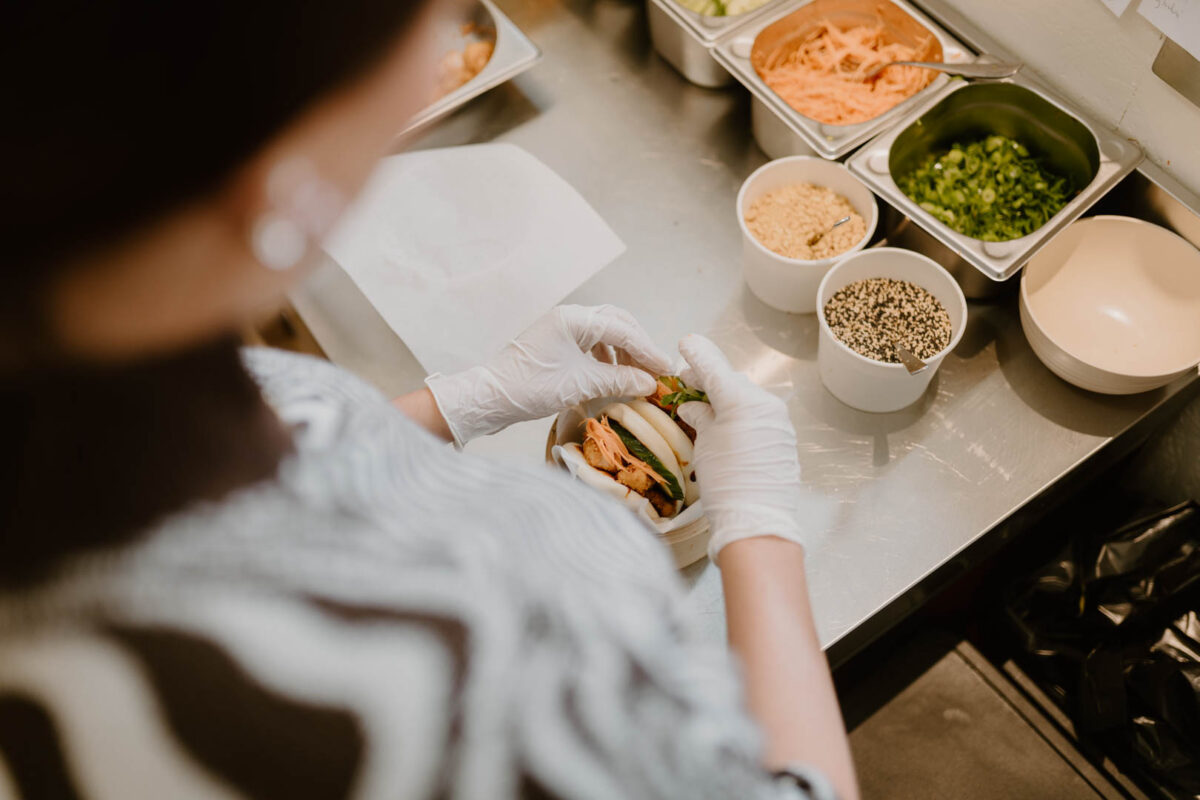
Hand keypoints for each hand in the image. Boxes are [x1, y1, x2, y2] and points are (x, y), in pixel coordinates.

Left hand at [426, 305, 672, 445]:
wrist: (490, 399)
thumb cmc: (531, 388)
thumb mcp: (581, 385)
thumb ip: (619, 380)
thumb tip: (650, 383)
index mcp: (574, 318)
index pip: (623, 329)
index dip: (648, 350)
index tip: (666, 369)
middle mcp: (568, 317)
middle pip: (616, 323)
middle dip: (638, 346)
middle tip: (655, 370)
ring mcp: (560, 329)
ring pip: (603, 333)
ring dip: (623, 352)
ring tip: (636, 375)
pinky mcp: (554, 344)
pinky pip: (589, 344)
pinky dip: (606, 357)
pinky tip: (611, 374)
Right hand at [675, 335, 806, 564]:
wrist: (756, 520)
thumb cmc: (725, 481)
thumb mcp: (705, 443)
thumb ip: (701, 415)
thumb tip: (694, 405)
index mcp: (742, 399)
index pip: (714, 367)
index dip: (697, 355)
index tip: (685, 343)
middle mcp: (765, 404)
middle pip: (732, 382)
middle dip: (708, 381)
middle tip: (686, 385)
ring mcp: (778, 422)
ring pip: (747, 400)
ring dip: (726, 400)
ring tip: (704, 409)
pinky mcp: (784, 439)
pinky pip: (759, 418)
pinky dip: (741, 417)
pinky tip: (726, 428)